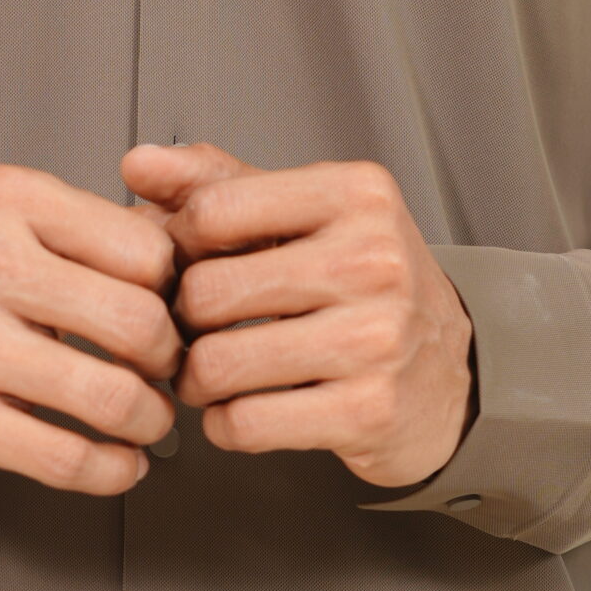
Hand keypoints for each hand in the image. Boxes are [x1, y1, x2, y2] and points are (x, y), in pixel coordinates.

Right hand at [0, 164, 182, 494]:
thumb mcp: (19, 228)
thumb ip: (104, 235)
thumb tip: (205, 261)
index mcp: (7, 199)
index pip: (146, 252)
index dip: (175, 295)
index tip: (172, 317)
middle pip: (137, 323)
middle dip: (172, 362)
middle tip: (167, 375)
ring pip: (110, 397)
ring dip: (151, 422)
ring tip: (149, 421)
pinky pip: (67, 457)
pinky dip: (114, 471)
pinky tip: (122, 464)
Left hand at [120, 143, 475, 489]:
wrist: (453, 373)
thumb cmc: (365, 287)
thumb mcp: (303, 214)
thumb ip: (217, 183)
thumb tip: (138, 165)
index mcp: (356, 195)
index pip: (212, 212)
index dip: (178, 246)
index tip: (191, 264)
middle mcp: (374, 259)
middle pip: (206, 293)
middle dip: (182, 322)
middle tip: (195, 331)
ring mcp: (376, 338)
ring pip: (217, 365)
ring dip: (195, 380)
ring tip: (211, 374)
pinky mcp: (369, 410)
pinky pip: (245, 423)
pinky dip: (224, 425)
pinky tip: (241, 410)